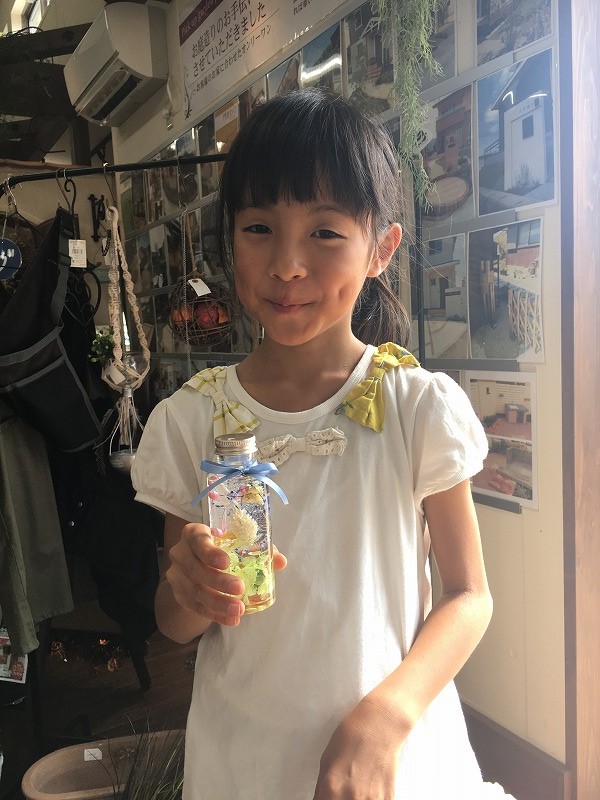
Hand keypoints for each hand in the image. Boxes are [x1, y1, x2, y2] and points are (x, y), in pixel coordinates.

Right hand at [166, 522, 286, 626]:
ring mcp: (177, 575)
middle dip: (218, 581)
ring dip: (218, 603)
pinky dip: (215, 615)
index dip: (210, 552)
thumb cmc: (221, 548)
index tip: (226, 562)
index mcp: (194, 534)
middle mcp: (181, 553)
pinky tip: (231, 619)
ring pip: (196, 591)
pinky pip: (196, 607)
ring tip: (238, 610)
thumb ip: (258, 549)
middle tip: (240, 589)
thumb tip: (280, 561)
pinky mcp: (179, 595)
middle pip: (196, 569)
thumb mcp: (235, 543)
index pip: (198, 540)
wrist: (198, 563)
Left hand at [313, 697, 406, 799]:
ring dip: (355, 799)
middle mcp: (352, 798)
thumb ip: (321, 787)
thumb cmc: (352, 736)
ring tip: (356, 786)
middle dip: (338, 799)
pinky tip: (368, 787)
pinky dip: (370, 798)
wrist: (380, 725)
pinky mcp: (388, 799)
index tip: (327, 795)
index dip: (324, 799)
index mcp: (332, 788)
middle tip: (341, 788)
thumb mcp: (326, 759)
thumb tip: (319, 799)